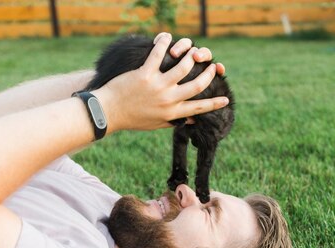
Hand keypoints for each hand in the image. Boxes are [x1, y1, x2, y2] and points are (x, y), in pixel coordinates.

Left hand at [93, 33, 228, 131]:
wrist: (108, 112)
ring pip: (183, 67)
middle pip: (197, 84)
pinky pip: (158, 55)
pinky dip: (164, 43)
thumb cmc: (132, 119)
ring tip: (192, 51)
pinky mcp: (145, 74)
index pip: (198, 108)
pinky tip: (167, 37)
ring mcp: (157, 86)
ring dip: (190, 55)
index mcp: (172, 113)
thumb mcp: (156, 124)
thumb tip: (192, 120)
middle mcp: (168, 100)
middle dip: (208, 74)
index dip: (214, 103)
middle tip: (212, 66)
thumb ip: (175, 120)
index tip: (226, 99)